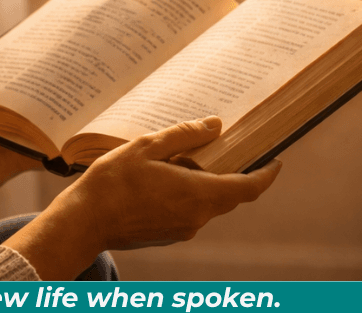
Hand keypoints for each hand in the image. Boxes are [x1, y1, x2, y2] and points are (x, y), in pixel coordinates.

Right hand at [3, 117, 280, 278]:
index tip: (277, 161)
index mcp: (198, 193)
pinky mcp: (169, 235)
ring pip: (209, 204)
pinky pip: (191, 213)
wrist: (84, 222)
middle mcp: (197, 216)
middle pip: (231, 196)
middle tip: (234, 149)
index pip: (249, 187)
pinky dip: (190, 195)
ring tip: (186, 159)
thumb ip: (184, 136)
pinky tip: (166, 179)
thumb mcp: (147, 147)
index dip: (267, 174)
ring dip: (208, 183)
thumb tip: (216, 126)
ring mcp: (183, 229)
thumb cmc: (112, 183)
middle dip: (237, 174)